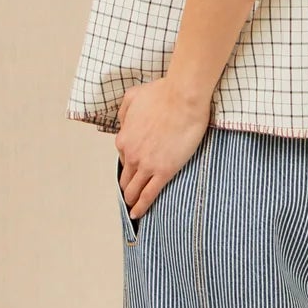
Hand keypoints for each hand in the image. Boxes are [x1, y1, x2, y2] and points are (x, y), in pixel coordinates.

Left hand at [115, 74, 212, 223]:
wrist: (183, 97)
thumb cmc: (163, 93)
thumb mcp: (133, 95)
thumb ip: (125, 111)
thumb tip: (123, 123)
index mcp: (124, 137)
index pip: (124, 158)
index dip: (130, 165)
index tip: (135, 170)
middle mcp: (131, 153)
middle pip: (125, 178)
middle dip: (126, 187)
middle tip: (130, 195)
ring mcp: (147, 164)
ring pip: (133, 189)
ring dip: (131, 200)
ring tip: (133, 208)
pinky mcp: (164, 171)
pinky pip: (148, 194)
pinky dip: (141, 206)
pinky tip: (138, 214)